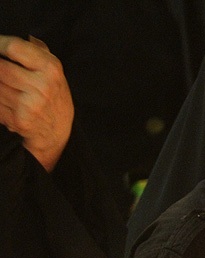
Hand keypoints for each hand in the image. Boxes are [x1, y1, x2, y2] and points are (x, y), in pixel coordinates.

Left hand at [0, 35, 73, 170]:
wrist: (58, 133)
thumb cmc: (53, 98)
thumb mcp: (54, 72)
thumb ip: (38, 52)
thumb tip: (23, 36)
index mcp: (50, 69)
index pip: (14, 47)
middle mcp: (41, 86)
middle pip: (0, 67)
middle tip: (0, 70)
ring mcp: (29, 104)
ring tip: (6, 86)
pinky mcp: (18, 119)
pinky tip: (5, 99)